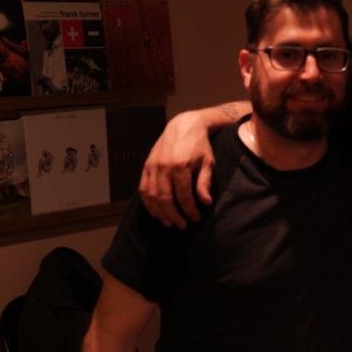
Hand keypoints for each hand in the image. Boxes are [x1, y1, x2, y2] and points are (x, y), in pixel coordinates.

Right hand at [139, 110, 215, 227]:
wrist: (184, 125)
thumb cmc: (199, 145)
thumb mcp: (208, 162)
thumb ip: (204, 183)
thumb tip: (205, 202)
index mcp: (181, 166)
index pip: (183, 196)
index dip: (189, 210)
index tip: (195, 218)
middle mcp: (164, 167)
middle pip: (165, 199)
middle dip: (174, 215)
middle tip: (182, 225)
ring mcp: (153, 166)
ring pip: (152, 196)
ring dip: (160, 212)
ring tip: (169, 222)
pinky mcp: (146, 165)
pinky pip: (143, 188)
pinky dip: (148, 202)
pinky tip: (155, 212)